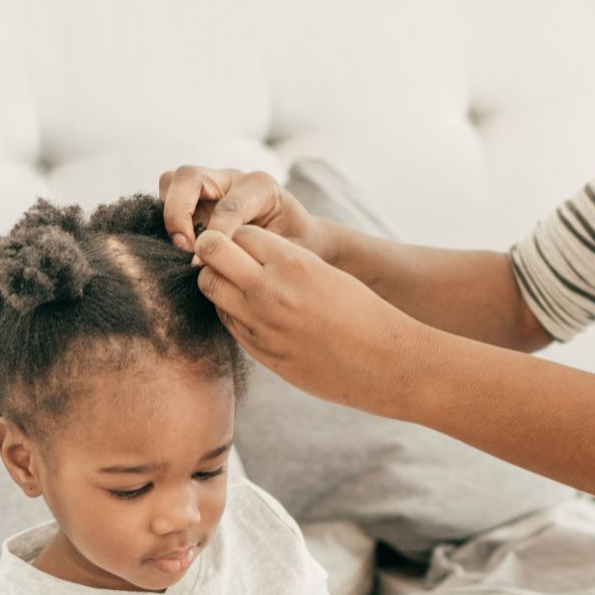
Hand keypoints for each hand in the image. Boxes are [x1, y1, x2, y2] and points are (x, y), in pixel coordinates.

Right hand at [158, 166, 327, 258]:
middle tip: (186, 248)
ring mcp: (211, 187)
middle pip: (188, 176)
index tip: (208, 262)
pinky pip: (168, 198)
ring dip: (170, 213)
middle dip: (179, 213)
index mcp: (261, 187)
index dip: (217, 235)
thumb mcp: (295, 250)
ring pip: (172, 181)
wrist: (300, 238)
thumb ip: (267, 252)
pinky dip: (167, 220)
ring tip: (183, 246)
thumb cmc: (299, 245)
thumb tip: (228, 260)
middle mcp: (231, 179)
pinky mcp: (196, 201)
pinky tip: (182, 247)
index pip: (229, 205)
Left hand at [191, 225, 430, 413]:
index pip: (238, 232)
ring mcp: (260, 324)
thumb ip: (283, 262)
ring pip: (210, 288)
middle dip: (213, 252)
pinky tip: (250, 313)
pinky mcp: (260, 351)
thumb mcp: (323, 272)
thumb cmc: (361, 313)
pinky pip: (227, 321)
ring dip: (218, 282)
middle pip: (211, 253)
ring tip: (238, 286)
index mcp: (293, 263)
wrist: (384, 362)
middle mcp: (270, 291)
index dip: (239, 236)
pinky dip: (230, 312)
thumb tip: (243, 254)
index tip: (245, 245)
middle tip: (223, 258)